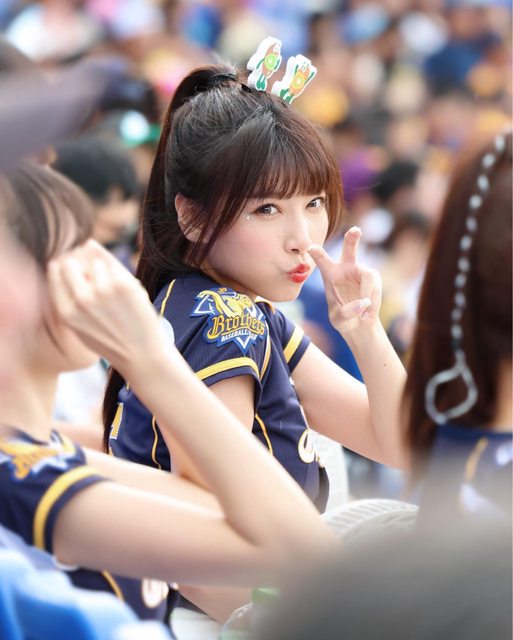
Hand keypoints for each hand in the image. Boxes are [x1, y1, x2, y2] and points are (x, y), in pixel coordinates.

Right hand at [48, 240, 170, 373]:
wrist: (142, 354)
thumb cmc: (112, 339)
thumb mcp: (81, 325)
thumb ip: (69, 294)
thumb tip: (63, 256)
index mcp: (66, 311)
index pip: (55, 272)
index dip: (66, 269)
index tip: (80, 276)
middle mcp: (81, 300)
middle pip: (71, 262)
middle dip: (82, 267)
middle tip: (97, 282)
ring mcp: (103, 290)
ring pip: (95, 262)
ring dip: (104, 271)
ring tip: (115, 293)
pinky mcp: (123, 284)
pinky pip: (115, 266)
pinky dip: (120, 274)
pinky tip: (127, 291)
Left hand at [308, 227, 381, 336]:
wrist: (359, 324)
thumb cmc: (344, 319)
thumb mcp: (339, 320)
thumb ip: (348, 312)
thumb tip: (364, 302)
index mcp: (330, 275)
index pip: (323, 262)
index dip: (318, 254)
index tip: (310, 247)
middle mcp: (346, 269)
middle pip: (349, 250)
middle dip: (353, 239)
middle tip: (356, 230)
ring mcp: (361, 271)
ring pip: (369, 277)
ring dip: (368, 296)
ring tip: (364, 314)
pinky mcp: (374, 278)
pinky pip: (376, 288)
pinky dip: (373, 303)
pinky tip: (367, 314)